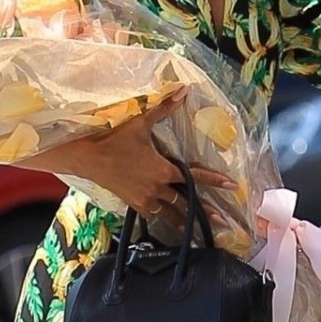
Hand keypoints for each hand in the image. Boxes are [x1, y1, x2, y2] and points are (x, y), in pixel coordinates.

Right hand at [57, 91, 229, 223]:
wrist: (88, 158)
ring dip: (186, 221)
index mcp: (163, 170)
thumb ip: (164, 109)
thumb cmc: (115, 140)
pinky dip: (164, 220)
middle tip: (222, 221)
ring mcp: (145, 199)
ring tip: (200, 230)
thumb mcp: (140, 123)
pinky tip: (170, 225)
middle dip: (205, 211)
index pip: (194, 176)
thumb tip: (183, 91)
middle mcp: (157, 188)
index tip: (231, 186)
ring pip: (171, 213)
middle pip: (186, 202)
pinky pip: (154, 215)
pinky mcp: (134, 204)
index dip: (214, 180)